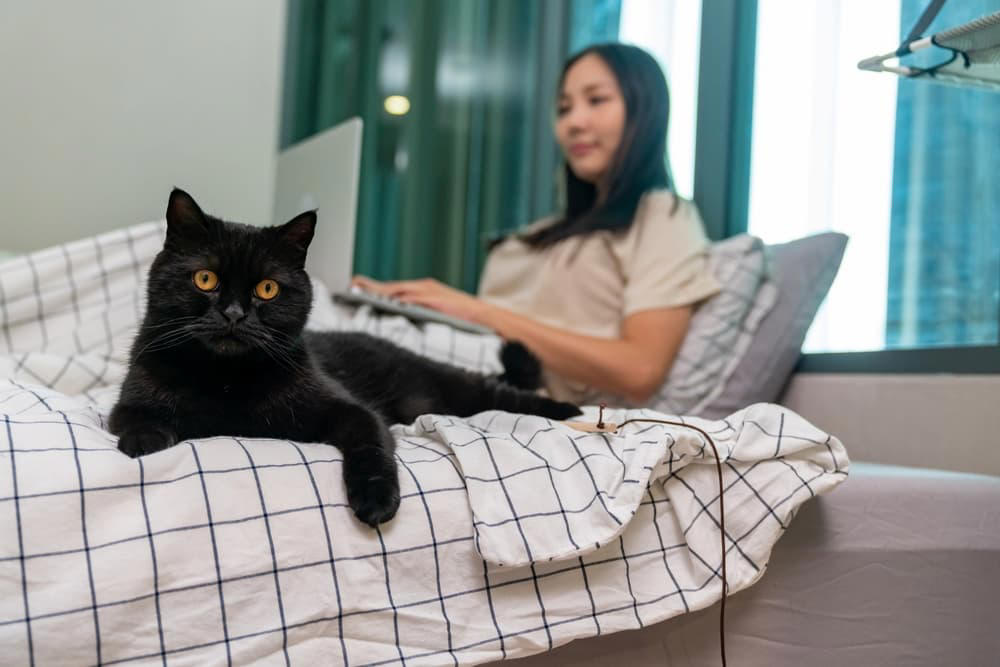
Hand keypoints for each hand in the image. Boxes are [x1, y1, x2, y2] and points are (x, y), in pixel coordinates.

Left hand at [351, 275, 492, 324]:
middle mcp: (426, 288)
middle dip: (373, 286)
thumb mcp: (440, 314)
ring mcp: (432, 293)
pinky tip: (390, 301)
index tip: (358, 286)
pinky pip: (416, 299)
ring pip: (401, 290)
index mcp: (425, 290)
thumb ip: (421, 313)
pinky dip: (402, 299)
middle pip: (394, 287)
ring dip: (383, 291)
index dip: (377, 288)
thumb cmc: (465, 319)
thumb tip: (401, 317)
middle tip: (353, 284)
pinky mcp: (438, 301)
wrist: (489, 319)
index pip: (396, 289)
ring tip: (364, 290)